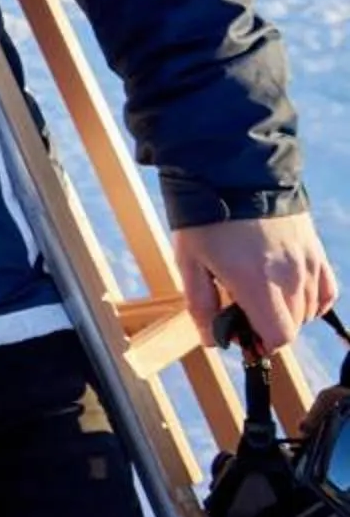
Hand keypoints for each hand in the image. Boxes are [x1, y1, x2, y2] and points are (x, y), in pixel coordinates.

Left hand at [174, 212, 336, 353]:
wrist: (232, 172)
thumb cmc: (205, 218)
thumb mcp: (189, 262)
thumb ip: (201, 306)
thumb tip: (213, 340)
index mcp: (257, 283)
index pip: (280, 337)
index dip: (261, 344)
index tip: (242, 335)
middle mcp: (290, 276)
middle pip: (293, 326)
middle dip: (268, 327)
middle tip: (242, 312)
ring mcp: (307, 262)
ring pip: (309, 309)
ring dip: (287, 313)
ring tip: (259, 295)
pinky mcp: (315, 249)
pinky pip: (327, 289)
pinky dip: (312, 299)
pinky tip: (290, 294)